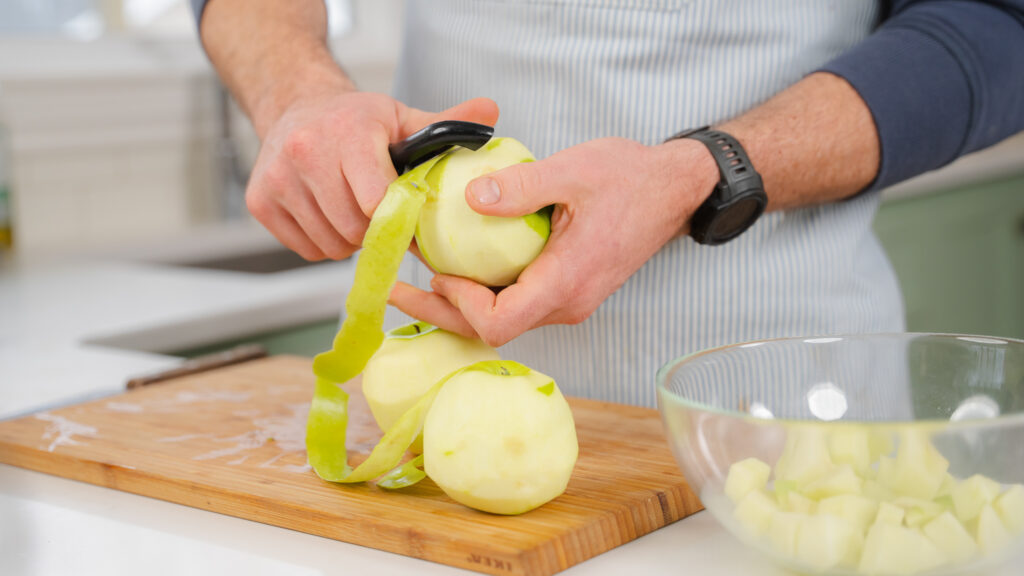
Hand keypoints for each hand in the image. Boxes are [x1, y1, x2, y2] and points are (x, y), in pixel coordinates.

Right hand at [246, 90, 498, 259]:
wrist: (296, 107)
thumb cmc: (355, 120)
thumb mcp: (401, 117)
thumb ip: (447, 123)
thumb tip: (491, 112)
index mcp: (348, 132)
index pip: (378, 202)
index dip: (401, 220)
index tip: (413, 220)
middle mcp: (306, 152)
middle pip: (355, 229)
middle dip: (376, 231)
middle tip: (382, 215)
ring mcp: (278, 179)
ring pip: (331, 245)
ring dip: (351, 240)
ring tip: (354, 211)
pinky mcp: (261, 201)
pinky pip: (307, 250)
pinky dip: (325, 243)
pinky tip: (330, 215)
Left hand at [390, 137, 718, 345]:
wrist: (673, 188)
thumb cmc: (630, 178)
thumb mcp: (573, 171)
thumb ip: (522, 186)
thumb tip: (471, 198)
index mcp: (566, 283)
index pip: (500, 323)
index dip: (460, 306)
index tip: (438, 272)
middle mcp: (567, 303)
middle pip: (493, 328)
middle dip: (442, 311)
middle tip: (398, 286)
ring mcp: (568, 299)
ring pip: (504, 317)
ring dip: (460, 300)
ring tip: (422, 270)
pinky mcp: (567, 288)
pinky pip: (518, 300)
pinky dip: (485, 287)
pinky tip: (461, 262)